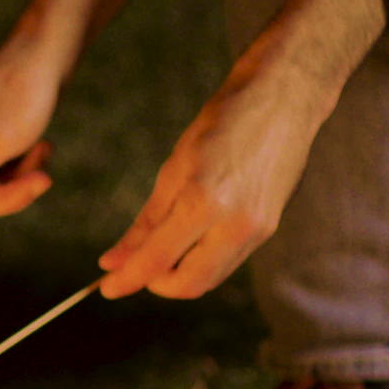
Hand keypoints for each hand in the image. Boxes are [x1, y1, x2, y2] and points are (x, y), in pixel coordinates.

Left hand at [96, 0, 385, 299]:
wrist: (282, 101)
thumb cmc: (221, 125)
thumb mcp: (173, 169)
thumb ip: (145, 223)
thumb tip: (112, 261)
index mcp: (205, 203)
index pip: (158, 260)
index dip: (127, 279)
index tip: (105, 287)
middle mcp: (236, 224)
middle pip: (189, 284)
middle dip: (155, 284)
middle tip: (132, 268)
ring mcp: (258, 230)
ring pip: (210, 277)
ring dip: (178, 275)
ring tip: (154, 252)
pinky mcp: (269, 228)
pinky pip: (227, 261)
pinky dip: (200, 261)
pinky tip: (183, 242)